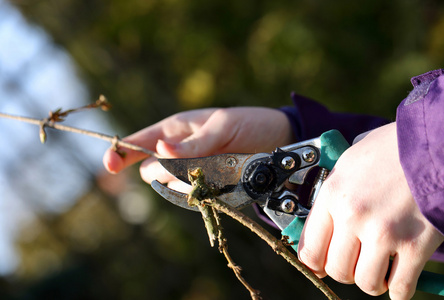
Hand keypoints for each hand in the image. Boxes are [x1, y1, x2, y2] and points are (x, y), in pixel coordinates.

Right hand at [103, 107, 293, 190]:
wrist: (278, 141)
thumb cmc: (249, 124)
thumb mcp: (223, 126)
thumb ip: (194, 141)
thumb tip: (160, 147)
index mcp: (175, 129)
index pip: (139, 142)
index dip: (120, 152)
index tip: (109, 164)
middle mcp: (178, 152)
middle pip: (153, 171)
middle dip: (169, 171)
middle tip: (201, 160)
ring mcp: (191, 171)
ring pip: (172, 186)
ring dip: (191, 182)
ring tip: (220, 166)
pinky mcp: (205, 188)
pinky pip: (193, 198)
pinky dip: (204, 193)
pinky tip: (223, 180)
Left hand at [298, 123, 443, 298]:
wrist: (434, 142)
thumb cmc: (392, 148)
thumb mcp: (349, 162)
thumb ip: (333, 194)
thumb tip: (324, 222)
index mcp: (332, 195)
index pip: (309, 249)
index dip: (315, 263)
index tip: (323, 265)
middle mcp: (353, 216)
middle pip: (336, 270)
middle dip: (345, 272)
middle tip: (355, 263)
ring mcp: (383, 233)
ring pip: (366, 283)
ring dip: (372, 281)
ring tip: (379, 269)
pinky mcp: (415, 245)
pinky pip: (400, 287)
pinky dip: (399, 289)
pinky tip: (400, 276)